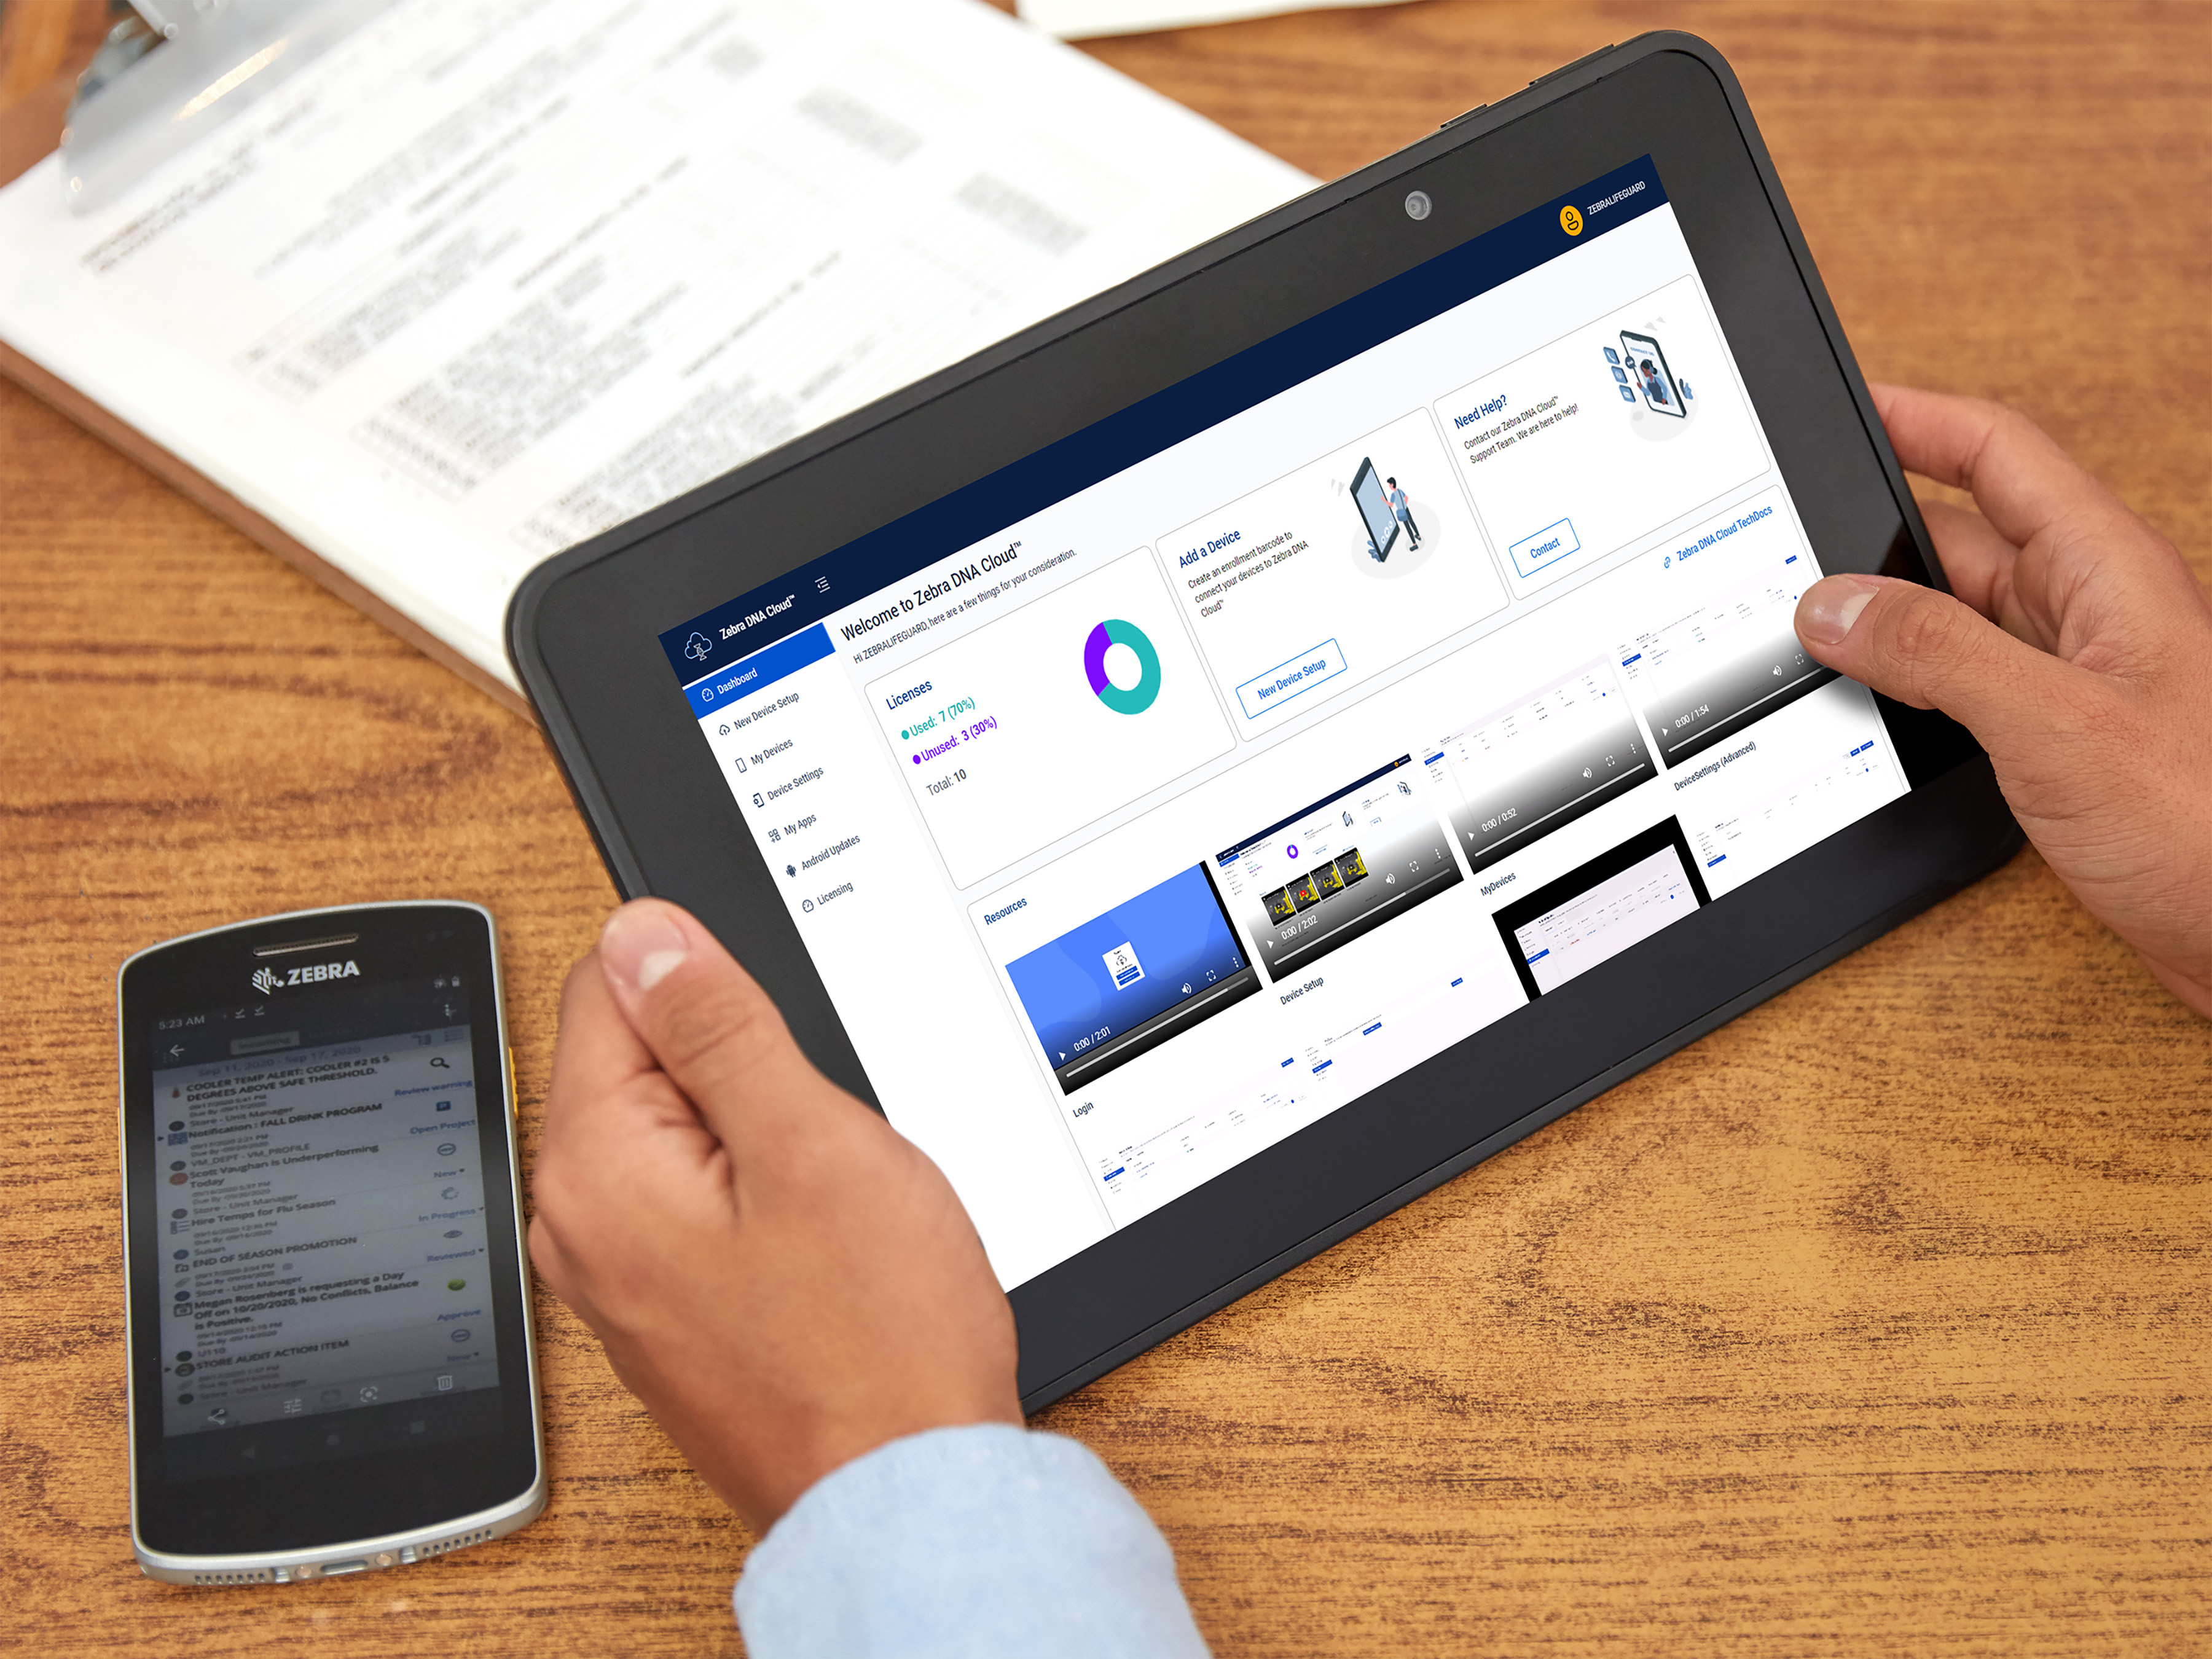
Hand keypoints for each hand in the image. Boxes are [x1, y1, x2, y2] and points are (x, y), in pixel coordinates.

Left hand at [528, 899, 1022, 1531]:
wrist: (906, 1494)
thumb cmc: (874, 1340)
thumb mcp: (808, 1141)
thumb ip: (716, 1024)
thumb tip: (644, 932)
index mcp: (595, 1167)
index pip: (610, 986)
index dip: (713, 985)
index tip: (778, 1040)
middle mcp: (581, 1222)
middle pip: (645, 1058)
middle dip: (742, 1067)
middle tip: (817, 1141)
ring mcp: (620, 1271)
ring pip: (685, 1128)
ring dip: (761, 1133)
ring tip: (824, 1202)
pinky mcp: (667, 1302)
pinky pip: (702, 1195)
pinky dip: (762, 1193)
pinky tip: (819, 1243)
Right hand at [1794, 383, 2211, 1016]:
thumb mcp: (2057, 724)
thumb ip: (1939, 654)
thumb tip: (1836, 604)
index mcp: (2105, 572)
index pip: (1995, 452)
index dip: (1914, 417)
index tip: (1838, 405)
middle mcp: (2089, 616)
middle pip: (1957, 541)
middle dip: (1868, 542)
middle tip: (1781, 553)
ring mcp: (2075, 682)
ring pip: (1952, 623)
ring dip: (1881, 630)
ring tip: (1803, 639)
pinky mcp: (2062, 748)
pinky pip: (1962, 691)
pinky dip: (1904, 693)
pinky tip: (1863, 714)